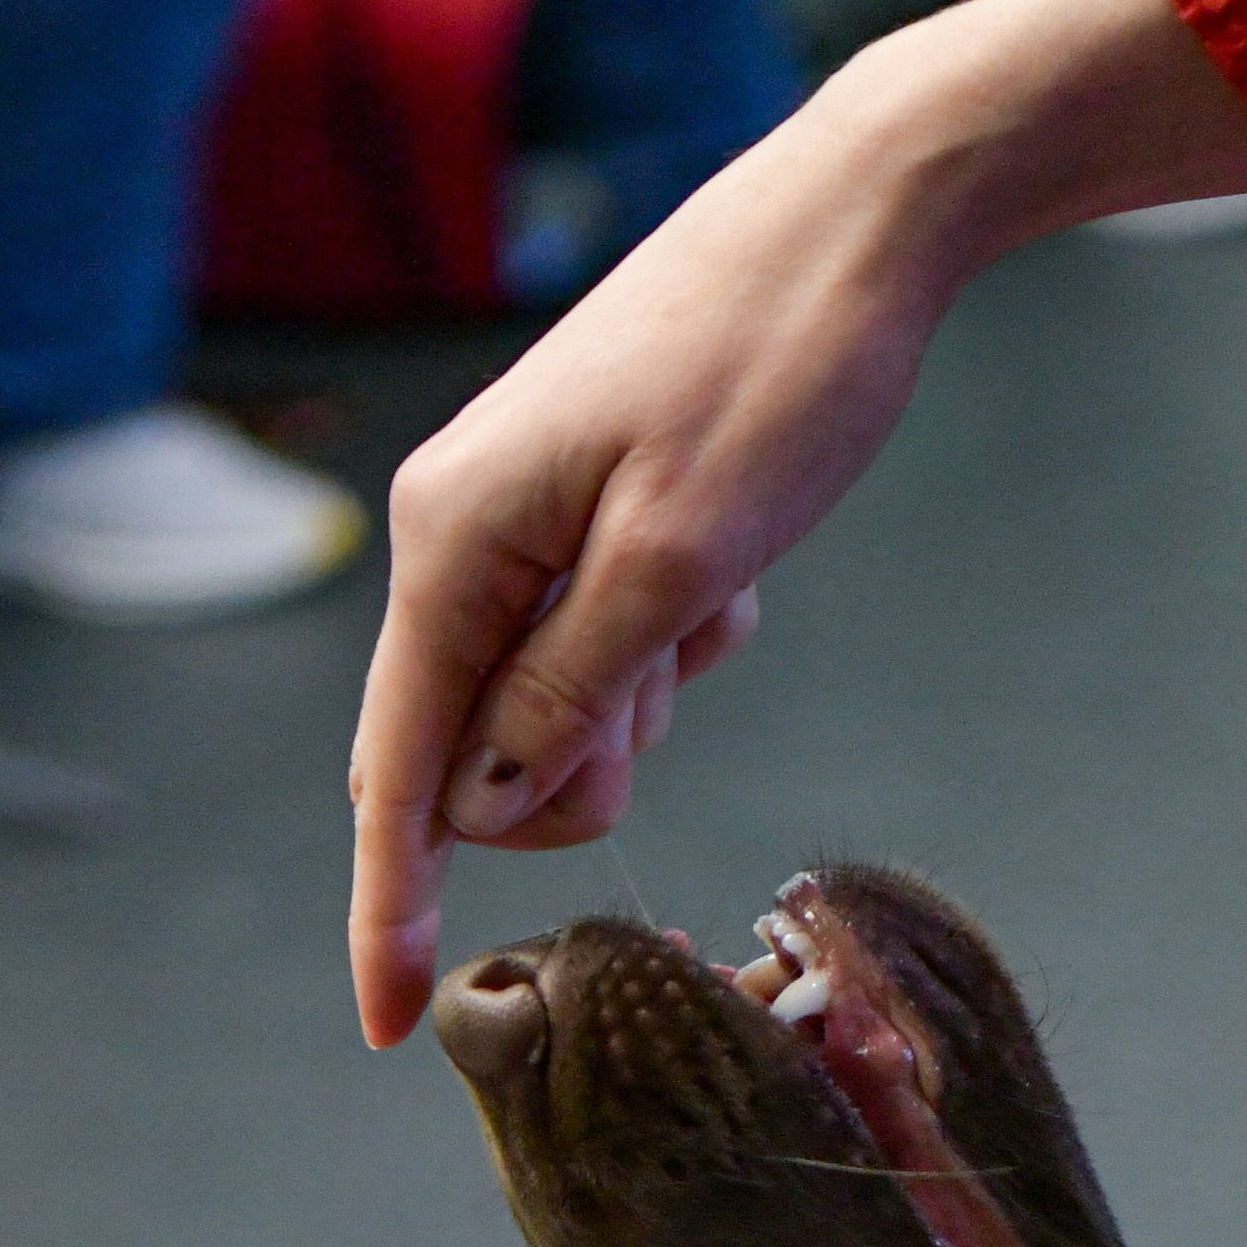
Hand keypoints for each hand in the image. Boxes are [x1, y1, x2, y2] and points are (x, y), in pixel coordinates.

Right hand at [347, 0, 1246, 1045]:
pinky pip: (617, 651)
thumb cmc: (775, 375)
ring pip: (558, 711)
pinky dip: (680, 642)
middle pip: (478, 755)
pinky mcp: (591, 523)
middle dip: (575, 764)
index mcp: (453, 540)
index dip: (390, 906)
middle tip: (677, 665)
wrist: (858, 225)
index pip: (396, 770)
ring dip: (645, 694)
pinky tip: (736, 564)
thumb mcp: (679, 564)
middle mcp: (464, 535)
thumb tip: (482, 810)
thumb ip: (570, 698)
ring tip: (718, 585)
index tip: (388, 1022)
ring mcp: (526, 528)